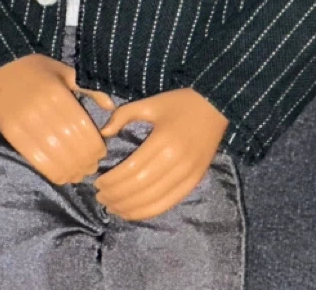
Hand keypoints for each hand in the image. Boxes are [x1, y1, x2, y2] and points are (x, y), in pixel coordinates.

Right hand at [0, 53, 113, 183]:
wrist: (3, 67)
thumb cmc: (41, 69)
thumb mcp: (68, 72)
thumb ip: (90, 89)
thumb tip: (111, 106)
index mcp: (57, 95)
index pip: (80, 126)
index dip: (92, 144)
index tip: (102, 153)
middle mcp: (40, 110)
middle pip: (67, 142)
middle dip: (83, 158)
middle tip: (92, 167)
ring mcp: (23, 123)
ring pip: (51, 153)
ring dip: (68, 168)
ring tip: (79, 175)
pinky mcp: (10, 133)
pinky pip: (32, 156)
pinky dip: (49, 170)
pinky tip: (61, 176)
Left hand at [93, 88, 227, 220]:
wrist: (218, 105)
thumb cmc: (181, 103)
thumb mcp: (151, 103)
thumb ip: (124, 115)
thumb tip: (103, 133)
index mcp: (163, 139)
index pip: (131, 169)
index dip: (111, 181)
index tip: (97, 183)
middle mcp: (177, 159)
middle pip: (140, 187)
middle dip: (115, 196)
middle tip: (101, 197)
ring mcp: (189, 171)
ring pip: (153, 199)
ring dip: (129, 207)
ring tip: (113, 207)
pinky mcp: (196, 179)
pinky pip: (170, 202)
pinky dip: (149, 211)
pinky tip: (133, 212)